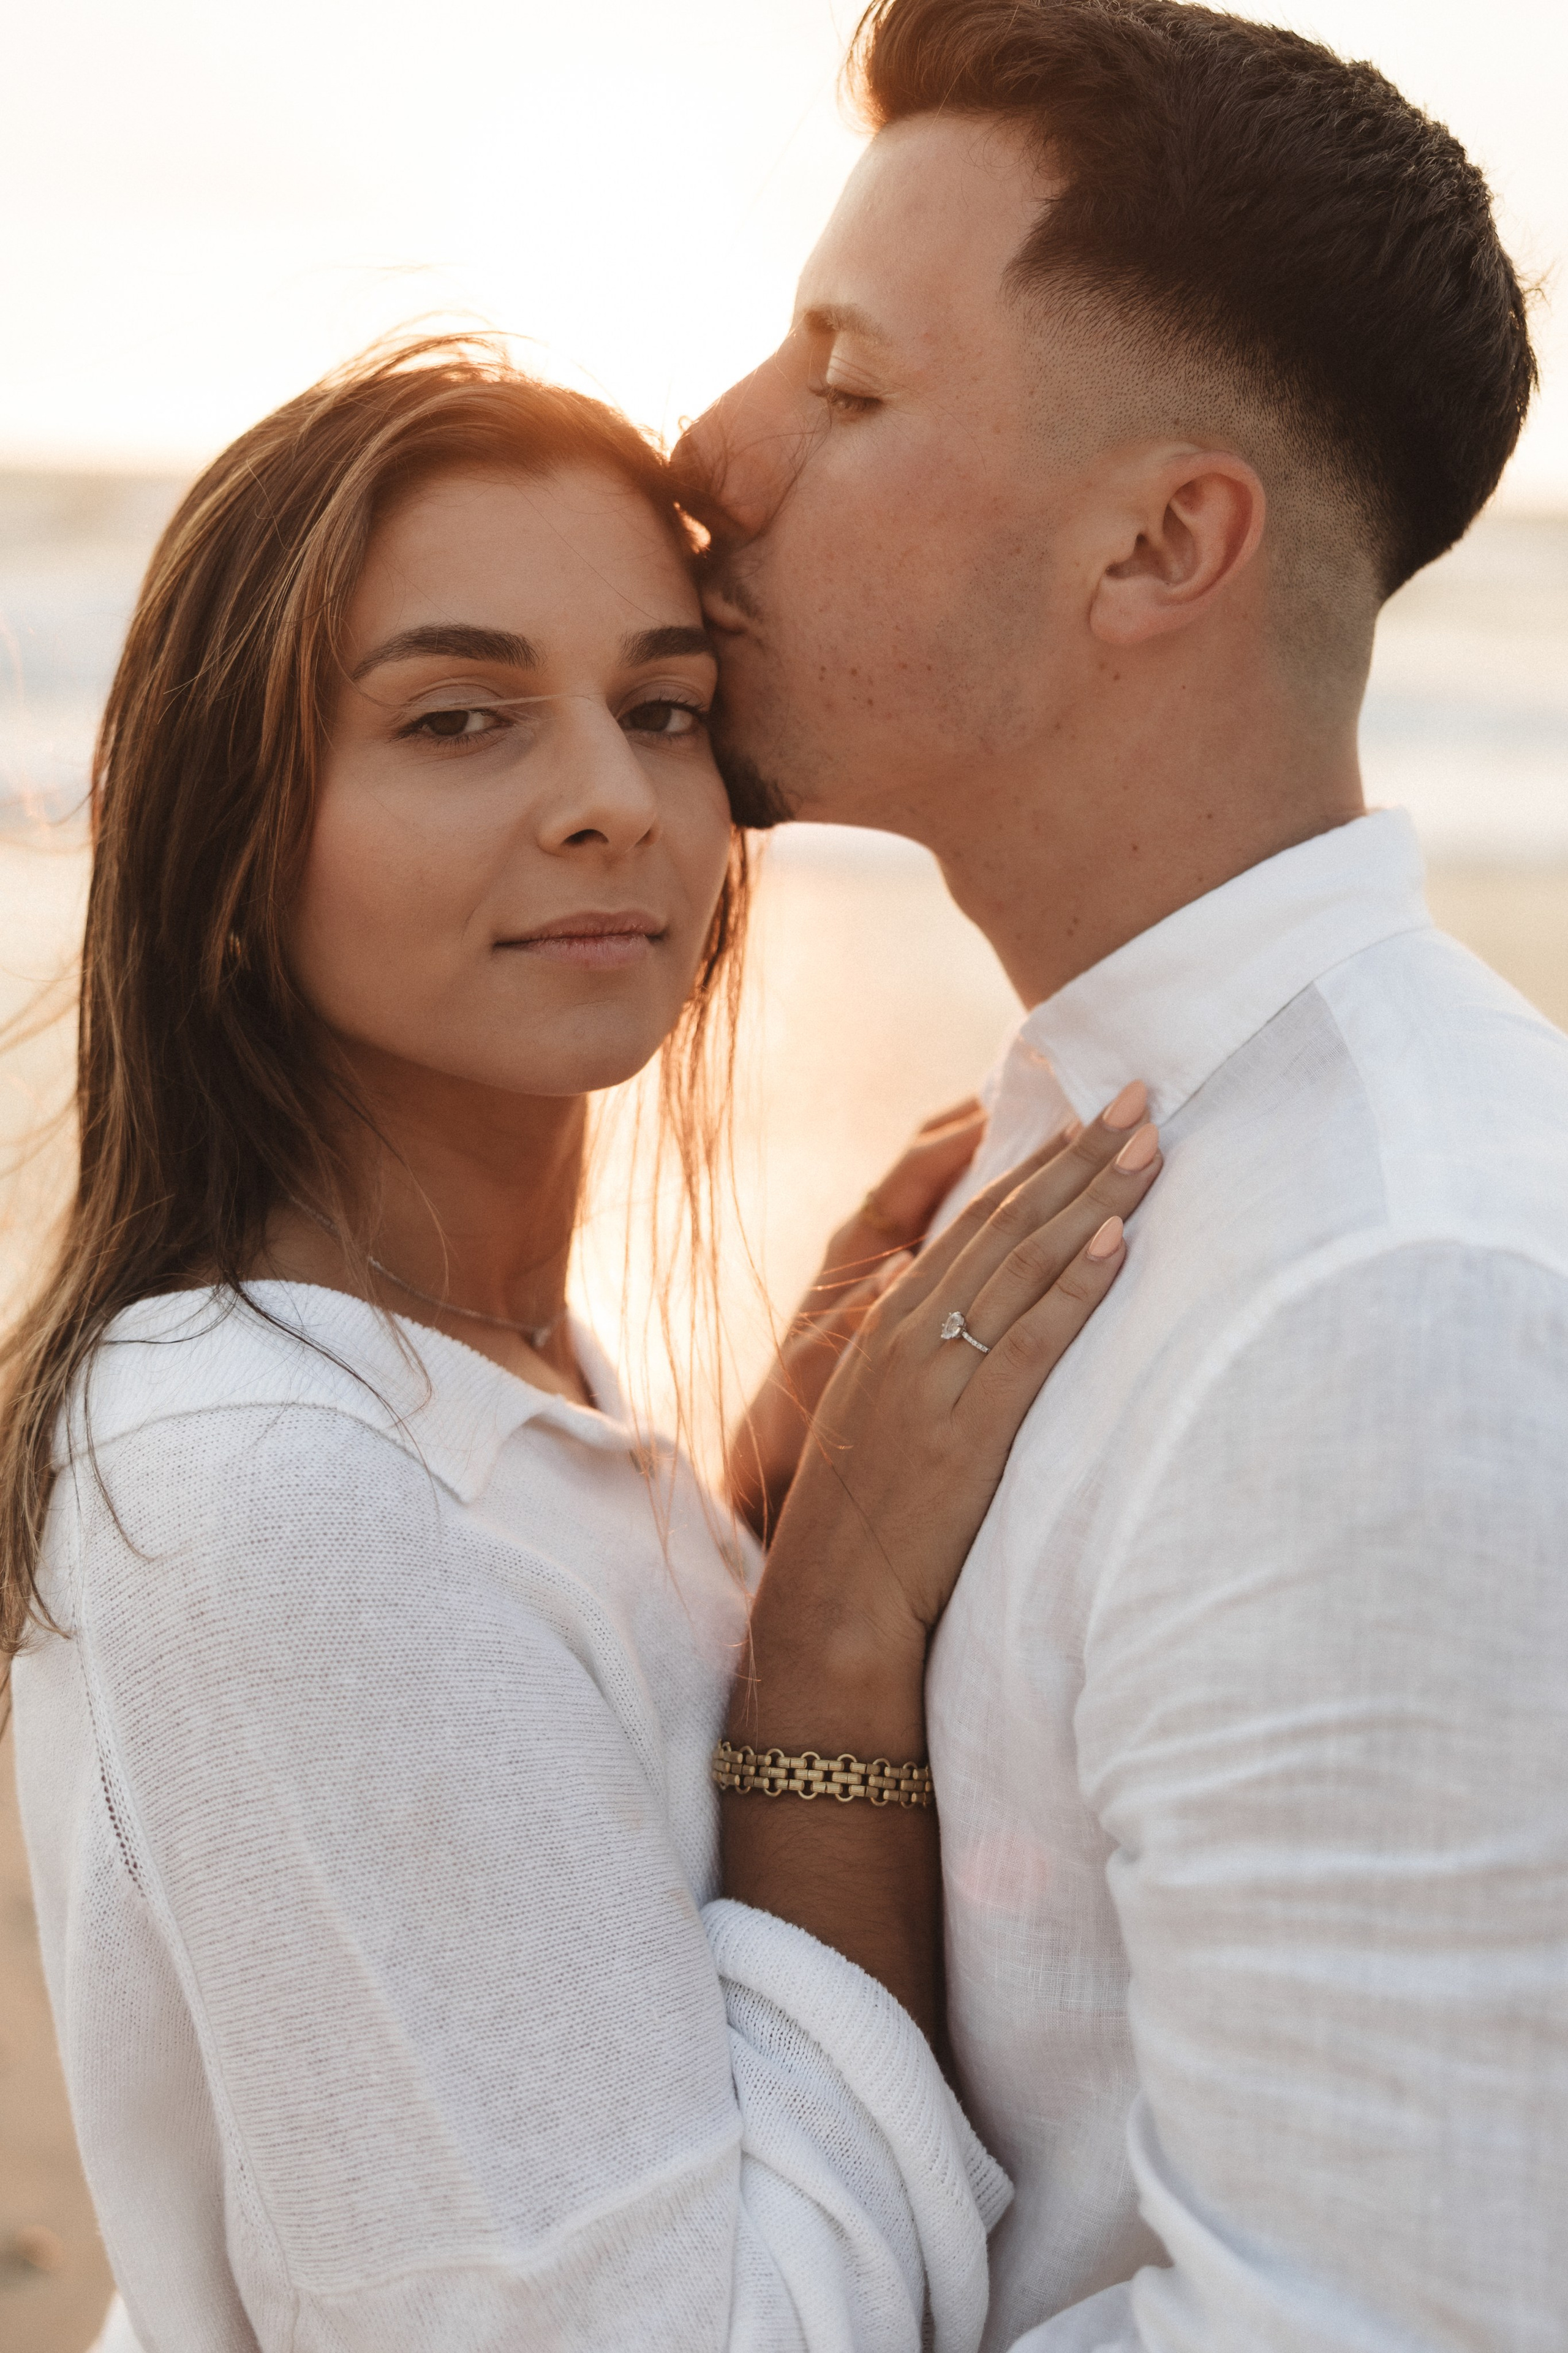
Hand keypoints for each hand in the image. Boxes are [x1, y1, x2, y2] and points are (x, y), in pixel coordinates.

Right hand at [722, 1082, 1161, 2036]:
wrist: (830, 1605)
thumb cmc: (864, 1522)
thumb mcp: (884, 1420)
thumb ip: (929, 1362)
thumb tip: (989, 1322)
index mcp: (884, 1325)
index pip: (971, 1223)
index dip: (1034, 1163)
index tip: (1087, 1115)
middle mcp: (905, 1334)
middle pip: (1004, 1224)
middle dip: (1077, 1155)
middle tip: (1140, 1096)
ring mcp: (934, 1377)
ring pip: (1023, 1265)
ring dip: (1092, 1198)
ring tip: (1150, 1144)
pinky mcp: (967, 1428)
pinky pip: (1031, 1341)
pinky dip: (1076, 1287)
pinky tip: (1119, 1241)